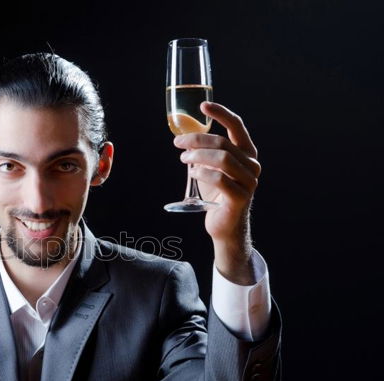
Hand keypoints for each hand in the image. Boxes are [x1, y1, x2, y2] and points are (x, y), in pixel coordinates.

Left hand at [174, 101, 260, 283]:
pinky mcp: (240, 197)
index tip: (203, 105)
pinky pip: (219, 179)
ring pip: (222, 158)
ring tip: (183, 159)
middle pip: (222, 142)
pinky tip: (192, 173)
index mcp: (247, 153)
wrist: (224, 225)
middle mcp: (252, 165)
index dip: (221, 113)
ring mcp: (249, 181)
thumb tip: (183, 134)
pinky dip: (201, 173)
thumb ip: (202, 152)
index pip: (237, 126)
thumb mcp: (209, 168)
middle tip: (178, 143)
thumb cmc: (217, 195)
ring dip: (197, 156)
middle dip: (196, 139)